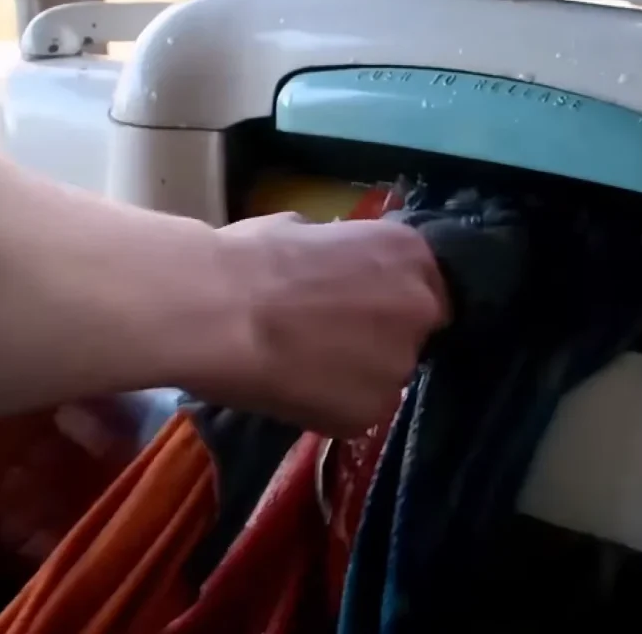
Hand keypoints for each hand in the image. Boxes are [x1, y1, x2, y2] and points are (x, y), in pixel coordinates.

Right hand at [200, 212, 448, 436]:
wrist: (217, 311)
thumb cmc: (251, 258)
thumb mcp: (308, 230)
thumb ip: (341, 254)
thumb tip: (332, 263)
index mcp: (409, 253)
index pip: (424, 287)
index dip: (391, 302)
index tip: (362, 311)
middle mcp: (420, 306)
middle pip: (414, 333)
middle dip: (381, 338)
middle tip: (332, 341)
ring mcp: (401, 363)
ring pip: (387, 376)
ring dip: (359, 375)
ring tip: (305, 369)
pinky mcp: (375, 410)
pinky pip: (360, 411)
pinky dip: (334, 407)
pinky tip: (296, 392)